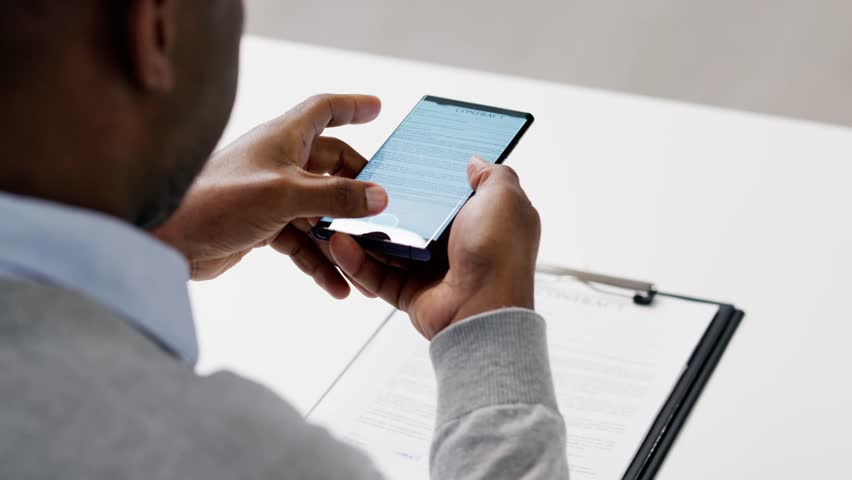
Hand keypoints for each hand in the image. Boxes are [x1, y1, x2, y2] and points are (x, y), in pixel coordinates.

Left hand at [154, 94, 387, 296]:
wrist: (167, 240)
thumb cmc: (215, 201)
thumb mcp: (285, 196)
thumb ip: (335, 197)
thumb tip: (379, 198)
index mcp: (283, 139)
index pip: (323, 110)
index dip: (351, 107)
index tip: (377, 108)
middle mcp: (279, 162)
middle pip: (331, 166)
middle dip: (359, 187)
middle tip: (385, 204)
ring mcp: (272, 195)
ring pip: (319, 211)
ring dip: (341, 235)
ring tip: (365, 260)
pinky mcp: (263, 225)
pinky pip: (301, 241)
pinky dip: (318, 261)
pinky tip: (336, 285)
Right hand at [329, 157, 540, 339]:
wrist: (483, 308)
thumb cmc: (497, 253)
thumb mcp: (504, 199)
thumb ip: (491, 176)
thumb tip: (475, 162)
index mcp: (478, 221)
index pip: (446, 194)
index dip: (425, 178)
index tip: (398, 160)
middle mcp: (455, 245)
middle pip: (410, 217)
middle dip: (383, 203)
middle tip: (356, 183)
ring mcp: (429, 270)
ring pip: (386, 245)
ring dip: (361, 230)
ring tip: (336, 211)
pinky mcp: (408, 292)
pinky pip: (375, 273)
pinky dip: (355, 259)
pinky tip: (338, 241)